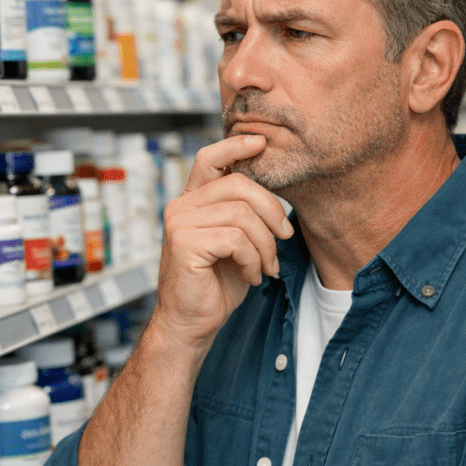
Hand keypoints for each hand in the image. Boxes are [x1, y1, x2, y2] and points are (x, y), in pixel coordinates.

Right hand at [155, 134, 293, 349]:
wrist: (190, 323)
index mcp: (192, 202)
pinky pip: (236, 239)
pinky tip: (250, 275)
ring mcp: (180, 224)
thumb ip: (243, 214)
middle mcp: (181, 207)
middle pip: (238, 185)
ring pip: (242, 214)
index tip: (262, 142)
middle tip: (285, 236)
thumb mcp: (234, 242)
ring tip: (266, 265)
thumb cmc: (215, 284)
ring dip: (265, 244)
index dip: (235, 146)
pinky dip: (253, 259)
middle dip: (271, 209)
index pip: (209, 159)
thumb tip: (275, 194)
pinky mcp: (185, 243)